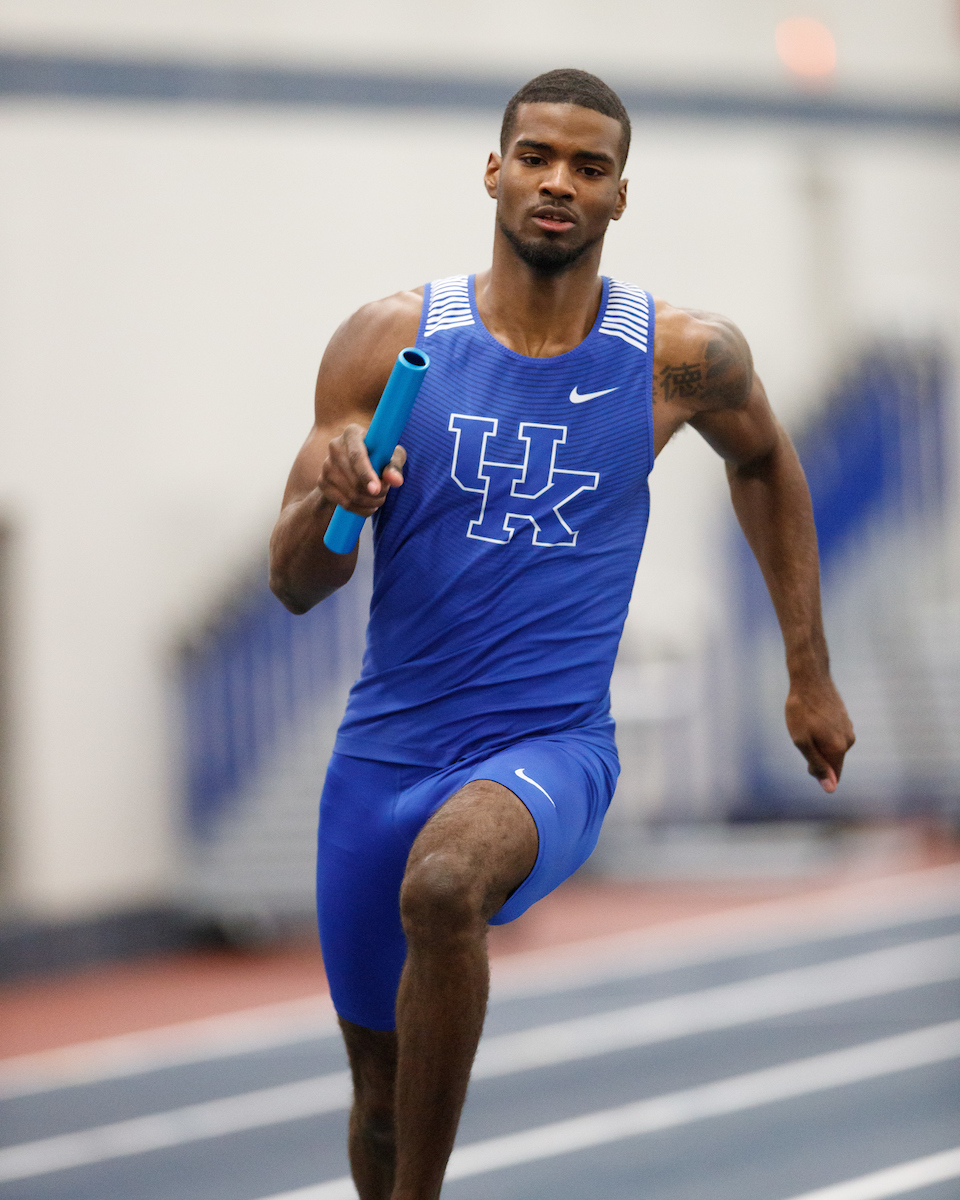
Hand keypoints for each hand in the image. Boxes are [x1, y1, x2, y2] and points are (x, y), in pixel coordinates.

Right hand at [318, 424, 405, 516]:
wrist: (358, 467)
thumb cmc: (380, 457)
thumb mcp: (392, 457)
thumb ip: (395, 466)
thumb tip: (396, 480)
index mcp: (352, 433)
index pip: (356, 456)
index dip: (366, 474)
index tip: (376, 490)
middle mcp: (335, 446)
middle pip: (354, 479)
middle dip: (374, 492)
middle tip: (385, 492)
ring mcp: (326, 465)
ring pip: (350, 494)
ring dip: (370, 501)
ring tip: (379, 497)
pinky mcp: (322, 482)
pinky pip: (344, 503)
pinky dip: (360, 509)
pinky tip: (369, 505)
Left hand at [785, 677, 854, 792]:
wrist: (810, 679)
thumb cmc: (801, 711)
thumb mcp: (802, 741)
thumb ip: (817, 765)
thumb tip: (831, 789)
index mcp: (838, 749)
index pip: (833, 775)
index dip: (816, 773)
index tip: (804, 756)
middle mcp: (848, 741)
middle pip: (832, 761)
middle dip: (816, 756)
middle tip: (802, 736)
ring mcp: (848, 728)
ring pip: (831, 747)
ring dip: (818, 742)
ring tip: (806, 724)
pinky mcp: (845, 719)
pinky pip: (832, 735)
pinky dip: (821, 732)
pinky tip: (813, 718)